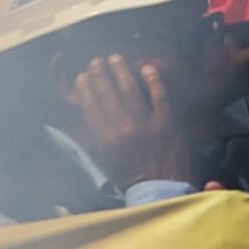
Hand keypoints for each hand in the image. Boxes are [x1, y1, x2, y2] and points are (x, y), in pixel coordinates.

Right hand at [64, 47, 193, 195]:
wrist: (160, 190)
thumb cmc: (132, 178)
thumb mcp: (106, 160)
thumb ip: (98, 137)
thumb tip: (89, 116)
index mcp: (106, 140)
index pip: (91, 107)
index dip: (85, 89)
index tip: (82, 77)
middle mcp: (123, 129)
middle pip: (108, 95)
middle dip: (100, 74)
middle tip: (96, 61)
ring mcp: (146, 124)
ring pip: (130, 90)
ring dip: (121, 71)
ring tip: (115, 58)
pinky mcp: (166, 123)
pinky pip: (159, 96)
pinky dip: (153, 80)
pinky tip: (146, 67)